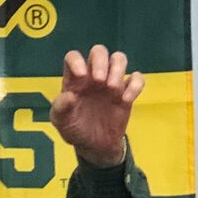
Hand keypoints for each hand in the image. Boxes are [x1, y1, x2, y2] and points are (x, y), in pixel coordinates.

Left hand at [50, 44, 144, 166]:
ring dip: (117, 69)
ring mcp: (111, 82)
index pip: (73, 57)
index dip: (76, 60)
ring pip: (119, 59)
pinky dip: (135, 85)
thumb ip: (60, 109)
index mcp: (74, 80)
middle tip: (99, 81)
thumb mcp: (61, 123)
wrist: (95, 147)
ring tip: (112, 89)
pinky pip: (137, 78)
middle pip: (99, 51)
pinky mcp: (126, 92)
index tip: (81, 75)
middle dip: (100, 62)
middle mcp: (92, 76)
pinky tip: (125, 100)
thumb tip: (69, 95)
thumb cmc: (75, 130)